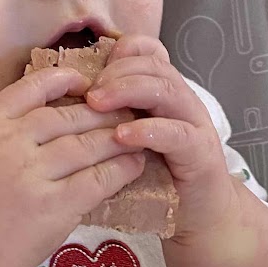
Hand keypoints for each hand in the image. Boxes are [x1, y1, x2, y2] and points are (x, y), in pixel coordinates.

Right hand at [0, 64, 145, 266]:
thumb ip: (4, 131)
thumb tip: (49, 112)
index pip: (31, 89)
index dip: (63, 80)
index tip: (85, 83)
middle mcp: (10, 145)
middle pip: (68, 116)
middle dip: (103, 112)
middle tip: (126, 112)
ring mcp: (32, 175)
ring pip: (87, 145)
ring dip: (118, 138)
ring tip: (136, 136)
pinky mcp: (53, 207)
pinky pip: (97, 179)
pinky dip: (121, 169)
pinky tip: (134, 165)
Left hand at [84, 34, 240, 239]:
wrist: (197, 215)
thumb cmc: (156, 178)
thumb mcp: (130, 141)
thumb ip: (111, 118)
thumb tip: (66, 103)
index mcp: (164, 93)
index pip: (149, 52)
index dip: (123, 51)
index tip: (92, 68)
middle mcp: (182, 102)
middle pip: (154, 66)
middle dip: (117, 72)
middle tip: (87, 91)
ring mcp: (194, 125)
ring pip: (166, 91)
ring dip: (129, 91)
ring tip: (98, 103)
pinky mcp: (201, 154)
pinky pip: (177, 134)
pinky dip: (149, 131)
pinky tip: (123, 136)